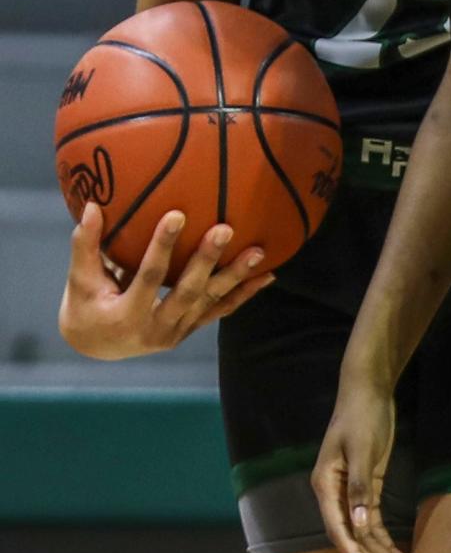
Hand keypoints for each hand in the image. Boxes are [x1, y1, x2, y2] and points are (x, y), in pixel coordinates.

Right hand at [58, 201, 274, 358]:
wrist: (97, 346)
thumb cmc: (85, 305)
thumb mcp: (79, 279)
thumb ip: (85, 244)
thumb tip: (92, 206)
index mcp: (126, 316)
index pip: (148, 278)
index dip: (162, 247)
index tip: (177, 214)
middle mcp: (156, 330)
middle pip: (188, 293)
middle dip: (207, 261)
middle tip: (225, 229)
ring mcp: (177, 333)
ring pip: (211, 303)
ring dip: (236, 277)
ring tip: (259, 252)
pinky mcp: (190, 329)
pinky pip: (221, 311)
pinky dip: (245, 294)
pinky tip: (268, 275)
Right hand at [312, 377, 414, 552]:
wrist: (368, 390)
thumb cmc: (361, 415)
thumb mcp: (362, 449)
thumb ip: (360, 487)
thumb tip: (358, 525)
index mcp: (325, 485)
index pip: (338, 528)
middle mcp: (334, 494)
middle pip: (353, 537)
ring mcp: (351, 493)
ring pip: (365, 533)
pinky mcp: (367, 488)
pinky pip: (373, 521)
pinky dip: (386, 538)